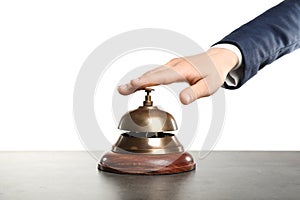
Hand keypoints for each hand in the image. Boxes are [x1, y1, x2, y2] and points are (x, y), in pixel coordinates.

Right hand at [118, 48, 237, 104]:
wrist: (218, 59)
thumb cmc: (214, 73)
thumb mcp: (209, 86)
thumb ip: (195, 93)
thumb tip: (182, 100)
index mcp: (182, 70)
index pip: (161, 77)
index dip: (146, 81)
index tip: (133, 85)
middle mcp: (174, 65)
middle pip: (151, 74)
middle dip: (135, 82)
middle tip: (121, 89)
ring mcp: (172, 65)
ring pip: (152, 72)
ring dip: (138, 80)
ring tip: (125, 88)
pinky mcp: (172, 66)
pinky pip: (156, 72)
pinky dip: (146, 78)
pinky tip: (139, 84)